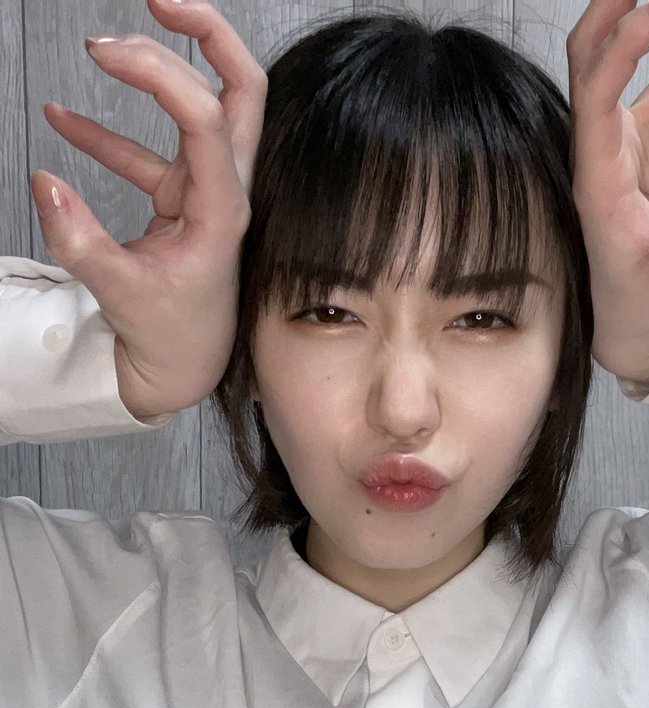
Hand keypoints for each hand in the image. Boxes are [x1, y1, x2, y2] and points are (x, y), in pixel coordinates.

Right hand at [30, 0, 267, 420]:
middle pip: (242, 90)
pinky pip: (149, 151)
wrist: (185, 367)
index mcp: (223, 210)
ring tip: (103, 45)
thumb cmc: (172, 337)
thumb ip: (79, 239)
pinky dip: (108, 132)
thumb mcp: (120, 292)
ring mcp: (206, 191)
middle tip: (158, 0)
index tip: (104, 51)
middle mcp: (225, 190)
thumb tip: (43, 181)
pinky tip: (61, 120)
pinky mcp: (182, 201)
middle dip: (208, 35)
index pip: (206, 116)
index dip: (158, 72)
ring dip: (161, 70)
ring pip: (205, 109)